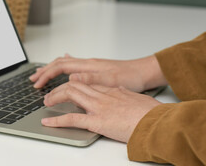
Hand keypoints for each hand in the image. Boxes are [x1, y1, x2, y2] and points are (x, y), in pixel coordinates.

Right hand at [29, 54, 166, 91]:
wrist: (145, 72)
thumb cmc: (131, 77)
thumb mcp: (111, 81)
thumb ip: (90, 79)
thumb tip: (71, 78)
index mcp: (88, 66)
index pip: (60, 68)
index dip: (46, 76)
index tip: (37, 86)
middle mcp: (88, 63)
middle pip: (59, 64)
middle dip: (44, 72)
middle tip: (32, 80)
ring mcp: (91, 65)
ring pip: (65, 64)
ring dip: (51, 69)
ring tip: (42, 75)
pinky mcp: (96, 69)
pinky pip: (74, 65)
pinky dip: (63, 67)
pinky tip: (65, 70)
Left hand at [41, 81, 161, 142]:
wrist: (159, 122)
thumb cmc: (153, 114)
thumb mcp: (138, 99)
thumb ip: (127, 96)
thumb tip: (123, 94)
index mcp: (113, 90)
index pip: (88, 83)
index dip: (75, 84)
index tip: (68, 86)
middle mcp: (103, 96)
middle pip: (75, 84)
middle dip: (60, 88)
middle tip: (51, 94)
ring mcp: (99, 107)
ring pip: (70, 94)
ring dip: (54, 97)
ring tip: (46, 102)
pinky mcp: (97, 121)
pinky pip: (72, 119)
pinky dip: (57, 120)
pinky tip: (48, 122)